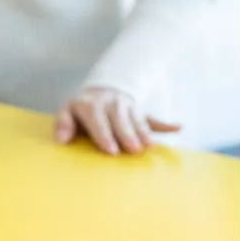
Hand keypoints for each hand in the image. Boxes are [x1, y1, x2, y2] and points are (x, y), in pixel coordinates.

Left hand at [54, 87, 180, 155]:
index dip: (104, 135)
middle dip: (126, 134)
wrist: (102, 90)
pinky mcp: (140, 111)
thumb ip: (63, 124)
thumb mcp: (67, 111)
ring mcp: (128, 106)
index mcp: (91, 105)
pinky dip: (166, 124)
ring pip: (137, 118)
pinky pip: (154, 118)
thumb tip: (61, 140)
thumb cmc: (82, 110)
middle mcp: (111, 103)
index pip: (98, 120)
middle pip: (120, 119)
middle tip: (132, 150)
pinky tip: (179, 127)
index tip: (111, 150)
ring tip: (149, 146)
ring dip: (143, 132)